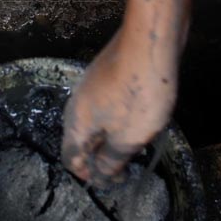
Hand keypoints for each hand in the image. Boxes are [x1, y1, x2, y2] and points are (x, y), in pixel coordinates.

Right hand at [61, 0, 198, 185]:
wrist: (150, 40)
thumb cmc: (139, 92)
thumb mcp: (129, 137)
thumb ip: (112, 160)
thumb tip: (101, 176)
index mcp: (76, 122)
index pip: (70, 158)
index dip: (89, 175)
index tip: (114, 180)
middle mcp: (77, 102)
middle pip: (82, 138)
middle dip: (101, 156)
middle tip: (128, 165)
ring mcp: (92, 84)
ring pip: (96, 120)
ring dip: (112, 136)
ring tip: (138, 142)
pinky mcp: (109, 72)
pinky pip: (108, 103)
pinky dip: (119, 116)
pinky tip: (140, 115)